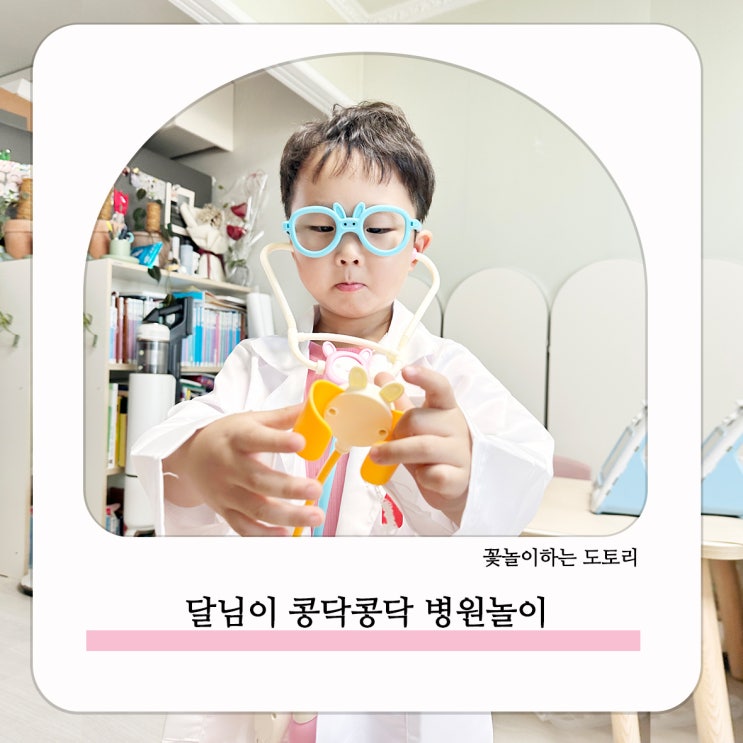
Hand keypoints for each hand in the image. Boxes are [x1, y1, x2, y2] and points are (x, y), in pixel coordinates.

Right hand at [163, 404, 323, 535]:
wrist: (191, 455)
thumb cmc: (228, 436)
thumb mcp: (252, 420)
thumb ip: (283, 417)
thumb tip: (313, 407)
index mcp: (237, 438)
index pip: (256, 439)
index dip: (278, 442)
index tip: (300, 442)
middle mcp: (229, 466)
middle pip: (259, 481)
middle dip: (290, 488)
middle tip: (316, 489)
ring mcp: (226, 492)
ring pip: (256, 509)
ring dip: (288, 516)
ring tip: (315, 516)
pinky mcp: (225, 510)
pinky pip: (244, 527)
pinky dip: (265, 534)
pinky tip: (287, 533)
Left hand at [370, 366, 471, 523]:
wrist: (457, 485)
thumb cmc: (434, 450)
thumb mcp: (418, 426)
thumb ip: (400, 403)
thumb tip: (381, 377)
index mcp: (446, 409)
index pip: (440, 387)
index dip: (424, 377)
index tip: (405, 372)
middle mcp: (456, 427)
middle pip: (418, 419)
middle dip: (396, 430)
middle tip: (386, 438)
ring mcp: (460, 453)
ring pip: (424, 447)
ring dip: (395, 452)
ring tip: (377, 456)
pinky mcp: (458, 478)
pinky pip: (434, 474)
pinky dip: (422, 476)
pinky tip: (422, 476)